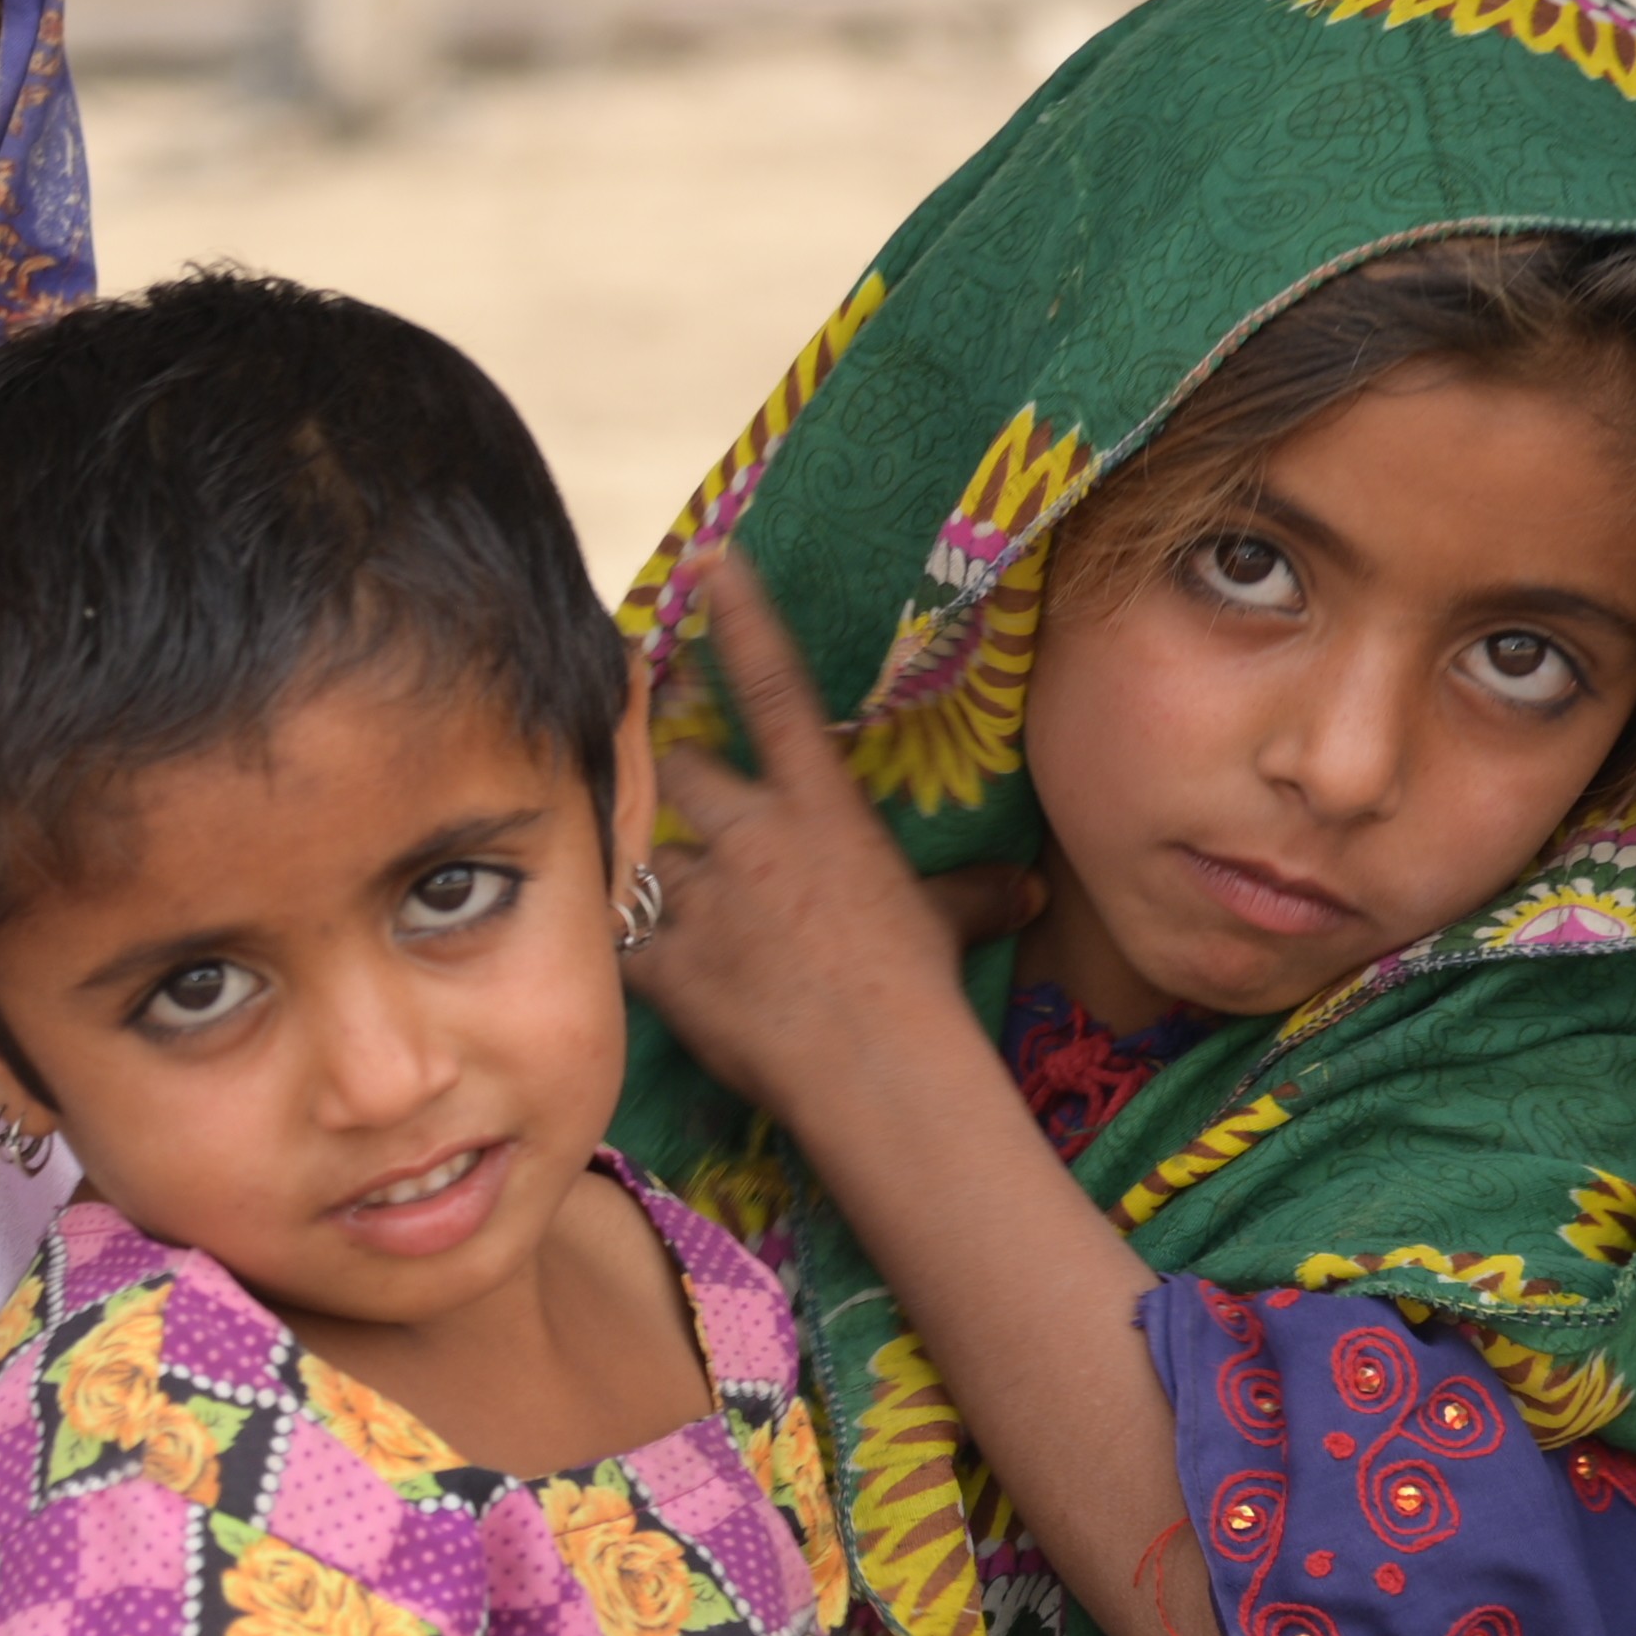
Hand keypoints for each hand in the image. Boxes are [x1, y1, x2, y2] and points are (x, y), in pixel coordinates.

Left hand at [626, 550, 1044, 1122]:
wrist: (876, 1072)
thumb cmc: (917, 992)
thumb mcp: (945, 922)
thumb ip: (970, 892)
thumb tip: (1026, 889)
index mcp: (820, 811)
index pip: (776, 690)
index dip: (741, 621)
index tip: (710, 564)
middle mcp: (751, 835)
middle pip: (674, 763)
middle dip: (656, 761)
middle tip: (643, 754)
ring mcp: (700, 894)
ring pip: (636, 845)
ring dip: (635, 862)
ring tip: (640, 884)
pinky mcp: (661, 959)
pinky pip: (611, 928)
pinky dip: (610, 937)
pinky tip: (608, 948)